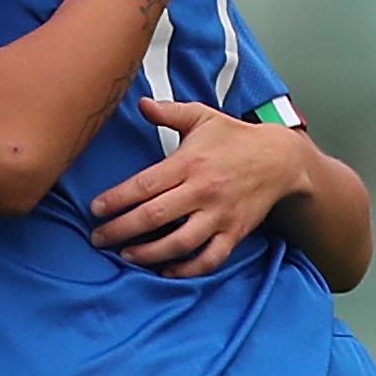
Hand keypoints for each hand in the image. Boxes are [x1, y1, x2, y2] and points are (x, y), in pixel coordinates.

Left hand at [90, 101, 307, 276]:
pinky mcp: (235, 233)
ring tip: (126, 255)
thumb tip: (141, 104)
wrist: (281, 159)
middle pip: (154, 216)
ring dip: (148, 254)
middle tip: (98, 238)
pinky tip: (167, 271)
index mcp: (189, 163)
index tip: (95, 209)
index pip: (144, 185)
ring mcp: (220, 215)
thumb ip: (169, 112)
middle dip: (120, 230)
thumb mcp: (202, 117)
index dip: (116, 199)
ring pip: (179, 243)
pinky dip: (188, 269)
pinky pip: (209, 259)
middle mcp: (203, 191)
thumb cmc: (235, 137)